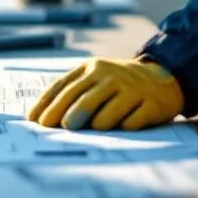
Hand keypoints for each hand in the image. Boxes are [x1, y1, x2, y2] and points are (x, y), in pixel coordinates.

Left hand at [27, 57, 183, 130]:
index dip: (47, 104)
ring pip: (105, 115)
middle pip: (82, 100)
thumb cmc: (117, 84)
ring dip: (95, 126)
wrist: (162, 78)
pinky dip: (124, 128)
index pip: (64, 86)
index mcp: (91, 68)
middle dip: (66, 116)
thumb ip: (71, 92)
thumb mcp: (94, 78)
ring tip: (94, 128)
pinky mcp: (150, 105)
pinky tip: (124, 127)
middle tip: (58, 130)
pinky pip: (131, 124)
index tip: (35, 121)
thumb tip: (42, 118)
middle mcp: (110, 76)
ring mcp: (131, 90)